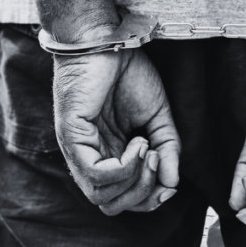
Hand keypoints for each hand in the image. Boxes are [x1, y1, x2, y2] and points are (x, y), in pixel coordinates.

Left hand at [53, 48, 180, 214]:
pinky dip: (124, 167)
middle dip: (145, 194)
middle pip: (112, 205)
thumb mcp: (159, 118)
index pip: (123, 198)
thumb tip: (172, 184)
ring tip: (149, 148)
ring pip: (101, 197)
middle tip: (160, 160)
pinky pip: (95, 175)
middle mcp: (90, 158)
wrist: (111, 41)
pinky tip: (139, 143)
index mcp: (109, 155)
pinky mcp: (72, 137)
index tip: (171, 179)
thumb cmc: (130, 74)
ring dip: (136, 180)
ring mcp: (78, 150)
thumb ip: (168, 150)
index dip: (150, 198)